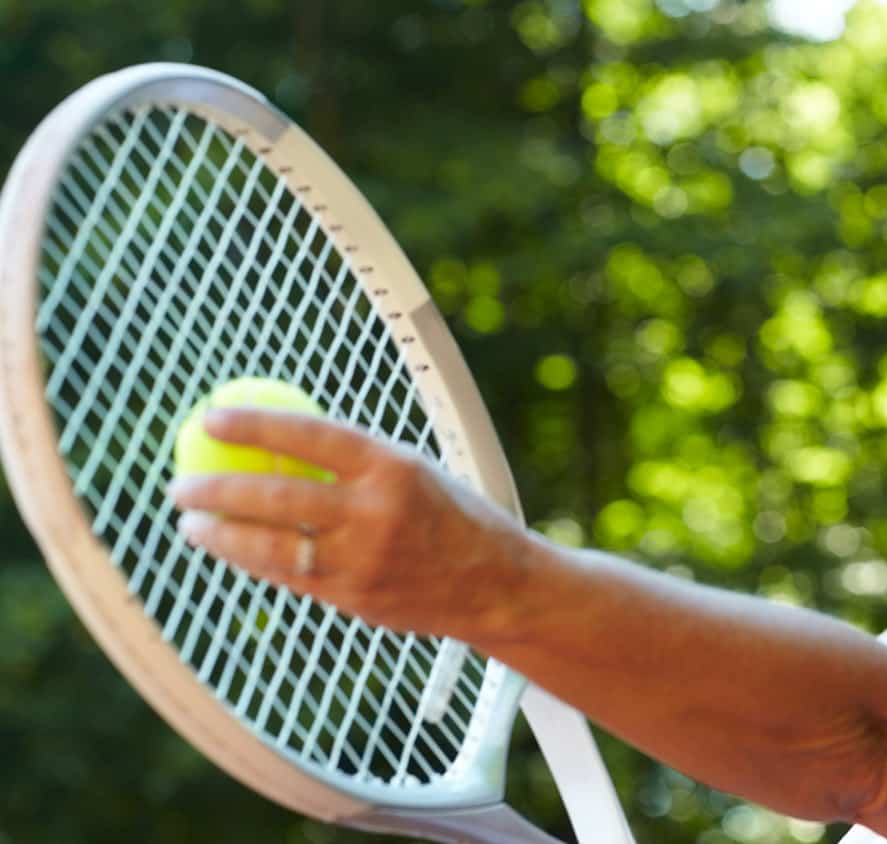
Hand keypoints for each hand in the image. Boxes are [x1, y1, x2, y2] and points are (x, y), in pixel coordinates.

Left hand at [167, 408, 529, 638]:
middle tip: (180, 483)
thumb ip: (357, 461)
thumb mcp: (414, 470)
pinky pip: (289, 577)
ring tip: (190, 523)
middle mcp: (376, 513)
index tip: (212, 416)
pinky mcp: (354, 598)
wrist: (496, 583)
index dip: (255, 424)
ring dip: (220, 534)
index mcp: (394, 467)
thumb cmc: (450, 515)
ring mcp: (363, 560)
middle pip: (277, 495)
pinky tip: (232, 550)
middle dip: (216, 489)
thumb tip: (284, 436)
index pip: (310, 436)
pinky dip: (254, 562)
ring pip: (271, 546)